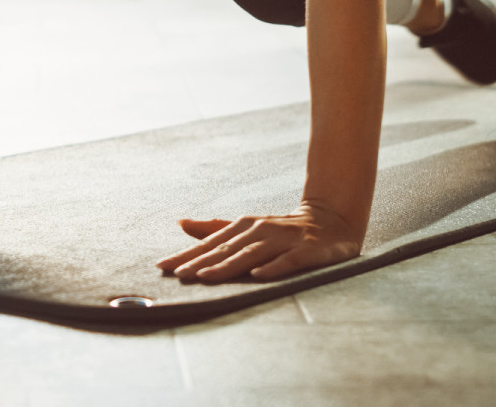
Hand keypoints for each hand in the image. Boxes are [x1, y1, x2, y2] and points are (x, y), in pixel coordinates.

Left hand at [155, 202, 362, 282]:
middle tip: (177, 275)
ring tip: (205, 277)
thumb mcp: (248, 227)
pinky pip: (289, 261)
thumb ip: (216, 229)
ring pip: (252, 255)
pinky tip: (258, 276)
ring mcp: (284, 240)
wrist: (333, 219)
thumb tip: (181, 223)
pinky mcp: (308, 251)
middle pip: (226, 249)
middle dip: (200, 262)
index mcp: (245, 226)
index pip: (211, 244)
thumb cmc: (284, 229)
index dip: (187, 255)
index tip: (163, 266)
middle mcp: (261, 230)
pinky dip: (274, 268)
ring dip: (228, 266)